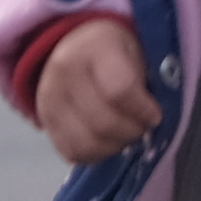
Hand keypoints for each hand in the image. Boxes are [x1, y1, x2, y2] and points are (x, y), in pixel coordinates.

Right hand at [33, 17, 157, 164]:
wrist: (77, 46)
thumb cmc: (117, 51)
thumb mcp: (139, 50)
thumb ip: (150, 79)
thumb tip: (154, 118)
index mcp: (93, 47)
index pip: (119, 90)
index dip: (142, 109)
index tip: (155, 114)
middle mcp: (64, 73)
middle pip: (103, 123)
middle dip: (131, 131)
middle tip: (142, 126)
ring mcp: (49, 100)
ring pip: (86, 144)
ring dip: (114, 146)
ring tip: (125, 133)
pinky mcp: (46, 123)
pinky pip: (73, 153)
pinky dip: (95, 154)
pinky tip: (107, 140)